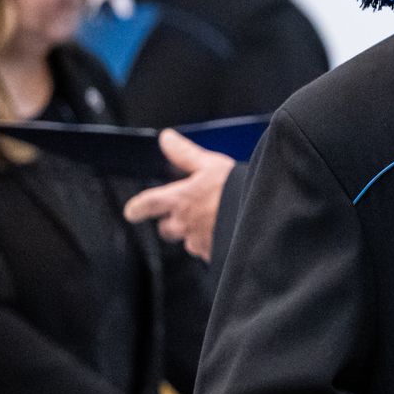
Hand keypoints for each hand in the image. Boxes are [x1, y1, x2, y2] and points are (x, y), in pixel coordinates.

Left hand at [122, 130, 234, 261]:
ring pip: (188, 241)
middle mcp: (184, 224)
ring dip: (194, 233)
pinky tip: (226, 233)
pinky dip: (212, 243)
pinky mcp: (213, 255)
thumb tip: (166, 139)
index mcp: (179, 200)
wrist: (261, 215)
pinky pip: (206, 251)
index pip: (148, 204)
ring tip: (213, 221)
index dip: (137, 208)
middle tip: (186, 213)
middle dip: (172, 222)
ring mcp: (198, 242)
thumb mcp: (211, 164)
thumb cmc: (235, 189)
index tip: (132, 212)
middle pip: (166, 228)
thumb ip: (186, 154)